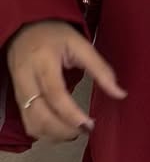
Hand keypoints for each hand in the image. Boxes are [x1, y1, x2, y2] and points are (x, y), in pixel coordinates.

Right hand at [6, 20, 125, 142]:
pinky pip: (28, 122)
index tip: (89, 125)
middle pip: (39, 113)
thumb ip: (100, 69)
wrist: (24, 27)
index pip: (54, 93)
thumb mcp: (80, 44)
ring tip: (75, 131)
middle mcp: (25, 77)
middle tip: (85, 130)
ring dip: (54, 134)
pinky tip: (61, 128)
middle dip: (63, 130)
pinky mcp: (16, 97)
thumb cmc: (54, 35)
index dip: (71, 114)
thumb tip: (120, 94)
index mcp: (42, 61)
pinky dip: (45, 131)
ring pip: (31, 122)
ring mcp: (18, 89)